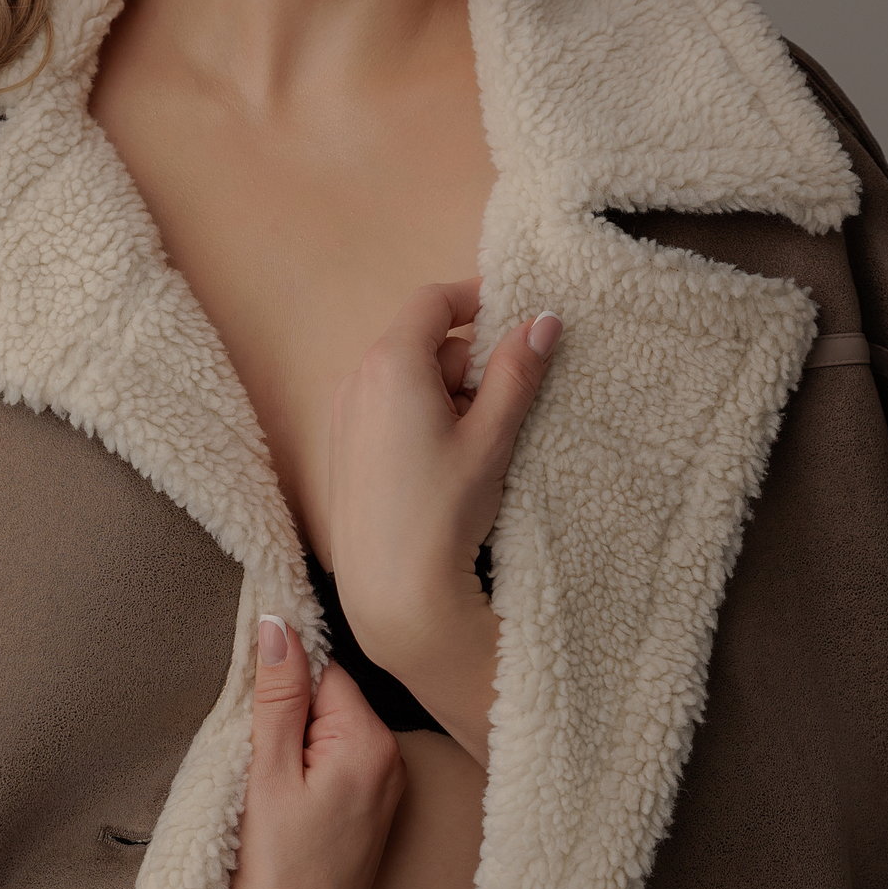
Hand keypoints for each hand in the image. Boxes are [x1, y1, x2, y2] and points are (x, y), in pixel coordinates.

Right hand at [205, 616, 405, 888]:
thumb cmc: (268, 875)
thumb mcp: (263, 776)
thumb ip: (276, 695)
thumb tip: (280, 622)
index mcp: (370, 743)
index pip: (323, 668)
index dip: (279, 674)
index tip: (247, 692)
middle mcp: (390, 763)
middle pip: (327, 700)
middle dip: (284, 710)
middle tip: (249, 754)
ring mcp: (383, 793)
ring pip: (327, 733)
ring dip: (290, 742)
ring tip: (259, 785)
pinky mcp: (367, 819)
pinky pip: (332, 767)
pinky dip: (301, 772)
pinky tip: (276, 806)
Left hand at [326, 281, 562, 760]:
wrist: (392, 590)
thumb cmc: (443, 509)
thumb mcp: (491, 435)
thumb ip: (516, 371)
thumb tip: (544, 319)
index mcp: (390, 362)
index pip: (433, 300)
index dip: (477, 299)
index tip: (515, 320)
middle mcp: (356, 378)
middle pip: (423, 341)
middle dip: (469, 362)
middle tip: (503, 407)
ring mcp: (344, 414)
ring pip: (407, 378)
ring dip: (449, 393)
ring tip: (478, 446)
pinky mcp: (344, 448)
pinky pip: (388, 409)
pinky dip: (422, 417)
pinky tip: (446, 466)